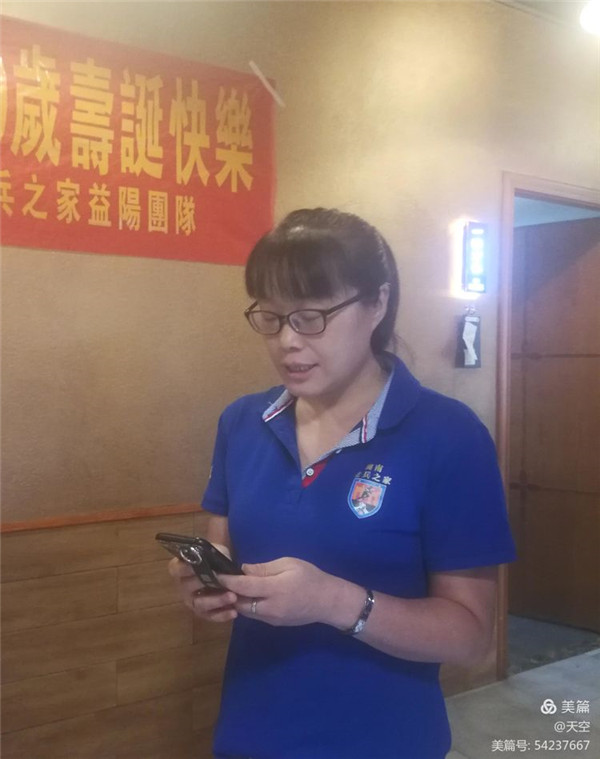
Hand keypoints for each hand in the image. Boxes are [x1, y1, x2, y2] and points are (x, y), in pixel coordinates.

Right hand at [167, 543, 237, 622]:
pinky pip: (210, 616)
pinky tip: (234, 612)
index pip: (176, 569)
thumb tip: (214, 554)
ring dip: (216, 601)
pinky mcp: (203, 613)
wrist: (224, 570)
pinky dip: (222, 615)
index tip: (196, 565)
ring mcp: (191, 601)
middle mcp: (182, 587)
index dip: (185, 568)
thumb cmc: (215, 558)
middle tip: (221, 581)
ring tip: (233, 597)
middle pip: (189, 588)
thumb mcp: (214, 550)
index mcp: (179, 569)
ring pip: (200, 604)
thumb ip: (211, 552)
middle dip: (205, 584)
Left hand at [217, 557, 339, 626]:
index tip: (215, 573)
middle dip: (228, 592)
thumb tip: (243, 569)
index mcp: (275, 589)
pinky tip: (247, 595)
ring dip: (237, 600)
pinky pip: (255, 614)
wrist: (328, 601)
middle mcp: (270, 607)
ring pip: (245, 611)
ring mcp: (271, 618)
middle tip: (219, 580)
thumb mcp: (289, 564)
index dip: (227, 580)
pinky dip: (247, 605)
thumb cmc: (310, 577)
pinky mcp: (274, 623)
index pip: (244, 586)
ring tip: (230, 587)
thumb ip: (264, 568)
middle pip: (240, 602)